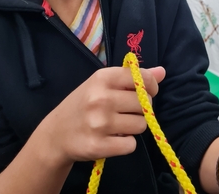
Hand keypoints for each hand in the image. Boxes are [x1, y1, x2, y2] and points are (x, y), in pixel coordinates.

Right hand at [36, 66, 165, 166]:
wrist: (56, 134)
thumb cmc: (85, 103)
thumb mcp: (104, 83)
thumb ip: (133, 77)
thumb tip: (162, 72)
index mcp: (103, 78)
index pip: (142, 78)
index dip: (151, 86)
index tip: (146, 92)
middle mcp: (101, 98)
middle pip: (145, 102)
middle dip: (142, 108)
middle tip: (128, 111)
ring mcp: (99, 123)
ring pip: (141, 124)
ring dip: (134, 126)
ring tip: (119, 124)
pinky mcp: (98, 146)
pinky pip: (131, 144)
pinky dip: (126, 143)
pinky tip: (113, 138)